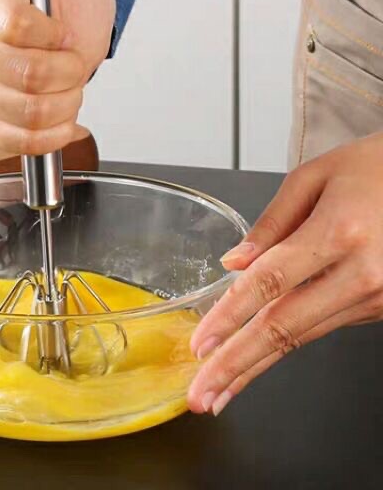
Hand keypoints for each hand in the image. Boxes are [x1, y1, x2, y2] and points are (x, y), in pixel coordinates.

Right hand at [0, 0, 115, 153]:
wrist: (66, 21)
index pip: (17, 29)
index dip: (57, 37)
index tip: (63, 28)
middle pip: (24, 76)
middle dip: (68, 74)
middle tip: (73, 61)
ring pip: (24, 113)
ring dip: (64, 104)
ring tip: (68, 86)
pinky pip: (12, 141)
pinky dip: (49, 136)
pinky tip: (61, 119)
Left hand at [188, 132, 382, 415]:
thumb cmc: (374, 168)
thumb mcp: (314, 177)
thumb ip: (272, 223)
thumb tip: (234, 264)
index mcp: (339, 232)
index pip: (270, 283)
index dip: (230, 318)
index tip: (200, 345)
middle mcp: (362, 274)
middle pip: (285, 328)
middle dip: (237, 366)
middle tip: (202, 396)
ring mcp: (377, 297)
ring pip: (302, 337)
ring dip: (256, 366)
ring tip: (221, 389)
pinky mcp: (382, 307)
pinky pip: (322, 324)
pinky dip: (284, 344)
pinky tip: (254, 355)